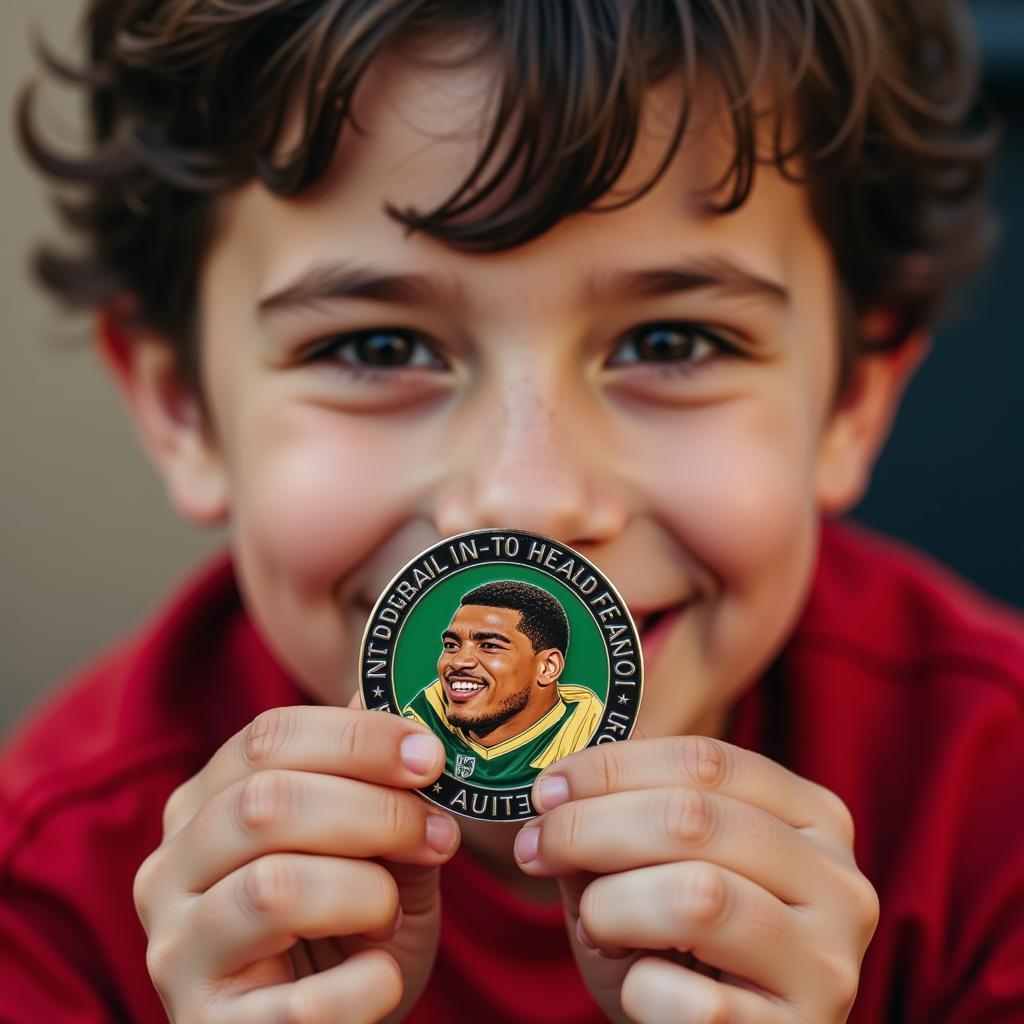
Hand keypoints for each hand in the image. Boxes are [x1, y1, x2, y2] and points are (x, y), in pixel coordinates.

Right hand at [133, 706, 459, 1022]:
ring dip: (367, 893)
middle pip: (266, 801)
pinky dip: (367, 986)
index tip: (429, 757)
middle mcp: (170, 870)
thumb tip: (394, 702)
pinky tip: (380, 979)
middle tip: (438, 837)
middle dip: (375, 811)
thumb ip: (378, 785)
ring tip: (391, 915)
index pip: (268, 737)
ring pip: (275, 888)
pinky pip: (301, 1004)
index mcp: (205, 806)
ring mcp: (177, 952)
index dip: (358, 739)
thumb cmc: (352, 929)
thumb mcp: (374, 849)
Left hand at [514, 736, 878, 1022]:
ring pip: (696, 895)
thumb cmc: (677, 952)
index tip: (546, 789)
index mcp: (811, 816)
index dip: (611, 767)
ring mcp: (830, 963)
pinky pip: (694, 1000)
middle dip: (590, 827)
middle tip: (536, 849)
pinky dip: (639, 990)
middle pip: (692, 817)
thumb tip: (560, 783)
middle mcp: (839, 881)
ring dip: (611, 907)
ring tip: (594, 925)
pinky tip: (639, 990)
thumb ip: (621, 817)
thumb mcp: (652, 868)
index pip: (705, 760)